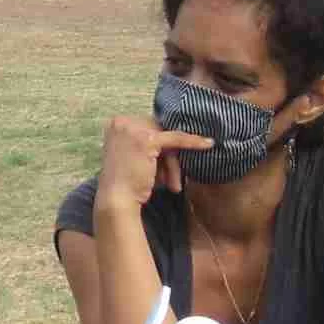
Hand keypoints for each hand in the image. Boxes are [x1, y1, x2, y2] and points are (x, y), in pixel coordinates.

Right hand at [93, 115, 212, 215]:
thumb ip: (150, 144)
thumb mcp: (136, 157)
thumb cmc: (127, 184)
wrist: (117, 201)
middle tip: (172, 178)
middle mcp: (122, 122)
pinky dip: (192, 142)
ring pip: (167, 138)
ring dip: (172, 163)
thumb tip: (176, 137)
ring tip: (172, 184)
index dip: (162, 144)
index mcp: (116, 123)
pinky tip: (207, 144)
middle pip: (158, 130)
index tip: (172, 156)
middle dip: (168, 155)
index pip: (148, 127)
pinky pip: (176, 139)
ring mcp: (133, 129)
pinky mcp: (147, 140)